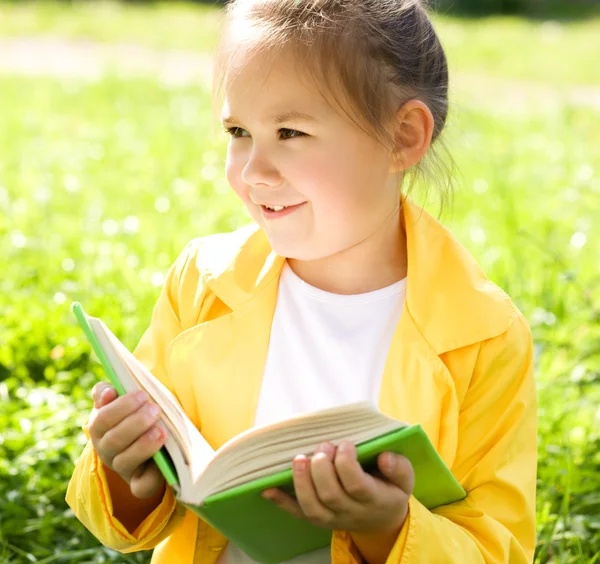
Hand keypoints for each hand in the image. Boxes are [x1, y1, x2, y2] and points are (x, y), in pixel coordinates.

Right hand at [88, 383, 166, 498]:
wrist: (149, 438)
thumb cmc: (134, 412)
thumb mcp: (119, 400)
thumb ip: (107, 392)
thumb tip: (108, 392)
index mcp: (100, 429)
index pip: (104, 419)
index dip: (122, 407)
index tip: (142, 395)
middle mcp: (107, 451)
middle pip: (114, 441)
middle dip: (136, 423)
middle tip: (155, 409)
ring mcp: (123, 468)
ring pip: (125, 462)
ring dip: (143, 445)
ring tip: (161, 430)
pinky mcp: (140, 483)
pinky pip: (142, 487)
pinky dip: (152, 477)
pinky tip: (162, 463)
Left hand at [261, 441, 413, 535]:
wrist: (382, 521)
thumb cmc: (389, 490)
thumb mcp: (404, 479)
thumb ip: (399, 467)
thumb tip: (384, 456)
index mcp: (373, 499)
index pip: (355, 484)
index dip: (346, 462)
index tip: (346, 443)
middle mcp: (350, 512)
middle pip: (330, 494)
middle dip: (322, 467)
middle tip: (324, 446)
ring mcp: (331, 518)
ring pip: (311, 507)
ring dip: (301, 481)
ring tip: (299, 458)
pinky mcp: (317, 519)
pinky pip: (296, 513)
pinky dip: (281, 501)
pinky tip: (267, 488)